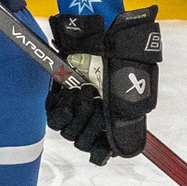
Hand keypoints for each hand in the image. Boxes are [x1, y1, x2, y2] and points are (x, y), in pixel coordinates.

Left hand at [47, 6, 160, 163]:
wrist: (100, 34)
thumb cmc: (120, 57)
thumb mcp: (132, 90)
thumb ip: (126, 119)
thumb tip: (119, 149)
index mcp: (111, 118)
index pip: (100, 151)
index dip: (99, 150)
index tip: (102, 144)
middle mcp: (92, 116)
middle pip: (83, 141)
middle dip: (89, 124)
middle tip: (96, 100)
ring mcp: (75, 108)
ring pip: (69, 132)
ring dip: (79, 113)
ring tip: (85, 90)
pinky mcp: (58, 98)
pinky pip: (54, 118)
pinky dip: (62, 110)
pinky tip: (69, 96)